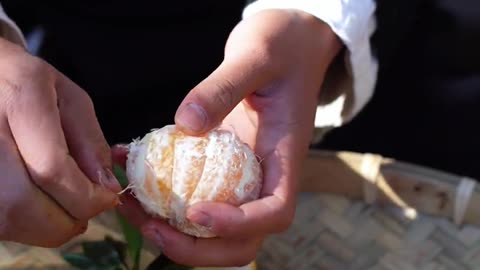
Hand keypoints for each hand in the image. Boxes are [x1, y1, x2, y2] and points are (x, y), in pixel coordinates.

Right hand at [0, 38, 119, 246]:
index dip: (86, 197)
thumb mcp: (69, 99)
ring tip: (63, 212)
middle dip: (63, 222)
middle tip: (85, 215)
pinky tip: (36, 208)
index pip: (51, 169)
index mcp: (19, 100)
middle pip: (20, 204)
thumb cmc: (25, 84)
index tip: (107, 199)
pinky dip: (20, 224)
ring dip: (41, 229)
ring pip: (3, 220)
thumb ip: (91, 142)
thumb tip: (106, 188)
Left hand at [116, 9, 340, 266]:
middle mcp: (265, 174)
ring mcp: (243, 172)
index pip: (274, 211)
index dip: (238, 225)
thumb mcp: (257, 57)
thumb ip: (224, 87)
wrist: (289, 42)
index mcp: (285, 157)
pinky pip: (194, 189)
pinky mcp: (221, 161)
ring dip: (172, 228)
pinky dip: (162, 191)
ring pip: (214, 224)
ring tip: (130, 204)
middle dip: (197, 247)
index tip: (196, 212)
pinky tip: (130, 166)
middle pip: (243, 239)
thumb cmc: (284, 45)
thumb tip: (186, 125)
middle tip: (151, 225)